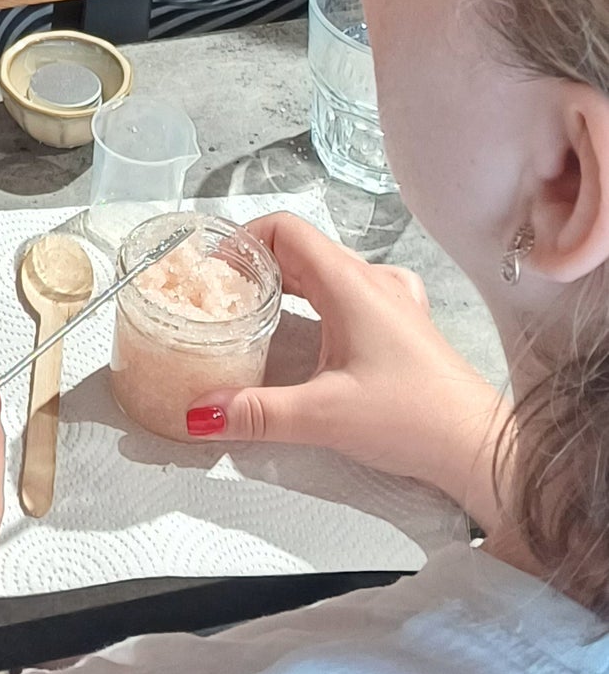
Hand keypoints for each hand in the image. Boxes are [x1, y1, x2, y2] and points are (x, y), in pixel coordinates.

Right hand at [193, 216, 510, 513]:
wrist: (477, 444)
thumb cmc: (410, 418)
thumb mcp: (323, 417)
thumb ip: (255, 413)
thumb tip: (197, 414)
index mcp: (351, 283)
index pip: (286, 229)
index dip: (244, 238)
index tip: (213, 270)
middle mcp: (373, 280)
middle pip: (303, 249)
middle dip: (257, 265)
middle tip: (220, 296)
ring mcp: (393, 300)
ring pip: (326, 271)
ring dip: (287, 282)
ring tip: (253, 311)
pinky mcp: (403, 325)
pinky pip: (350, 293)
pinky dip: (318, 300)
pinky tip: (310, 330)